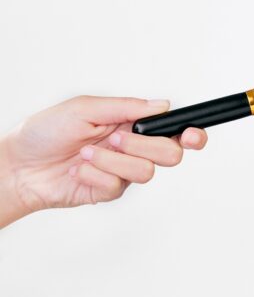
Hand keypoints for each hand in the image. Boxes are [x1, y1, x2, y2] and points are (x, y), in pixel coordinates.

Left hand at [0, 95, 207, 226]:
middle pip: (170, 154)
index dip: (192, 134)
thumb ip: (126, 106)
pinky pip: (117, 186)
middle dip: (144, 146)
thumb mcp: (84, 108)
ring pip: (146, 172)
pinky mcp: (110, 191)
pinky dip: (93, 175)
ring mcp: (123, 171)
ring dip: (111, 161)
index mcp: (131, 123)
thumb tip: (162, 105)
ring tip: (85, 154)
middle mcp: (133, 147)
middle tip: (116, 139)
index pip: (174, 129)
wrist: (19, 166)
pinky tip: (77, 170)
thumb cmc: (45, 132)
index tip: (192, 135)